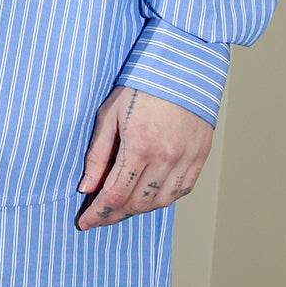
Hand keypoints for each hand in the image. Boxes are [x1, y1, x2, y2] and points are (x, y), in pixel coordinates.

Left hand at [76, 86, 212, 230]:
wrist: (182, 65)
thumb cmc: (141, 84)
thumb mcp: (109, 113)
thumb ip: (97, 154)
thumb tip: (87, 186)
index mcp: (139, 146)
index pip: (115, 195)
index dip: (98, 213)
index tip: (85, 222)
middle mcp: (166, 158)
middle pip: (137, 204)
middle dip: (114, 214)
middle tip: (98, 215)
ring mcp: (187, 159)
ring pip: (160, 202)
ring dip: (138, 209)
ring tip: (120, 206)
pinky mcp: (200, 157)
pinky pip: (181, 191)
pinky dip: (162, 199)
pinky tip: (148, 195)